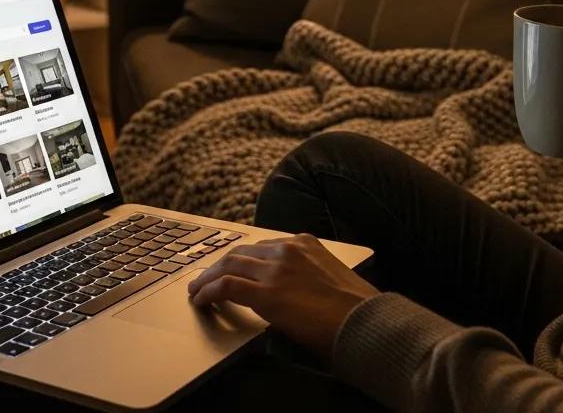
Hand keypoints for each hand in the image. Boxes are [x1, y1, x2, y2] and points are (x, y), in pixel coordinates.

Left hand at [187, 233, 378, 360]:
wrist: (364, 322)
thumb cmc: (354, 308)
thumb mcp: (329, 277)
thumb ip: (305, 274)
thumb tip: (289, 290)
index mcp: (304, 242)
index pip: (261, 247)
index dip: (241, 259)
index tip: (230, 268)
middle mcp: (288, 248)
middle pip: (240, 252)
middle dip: (219, 265)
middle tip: (205, 278)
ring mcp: (276, 268)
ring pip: (228, 265)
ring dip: (208, 277)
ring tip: (197, 290)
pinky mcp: (267, 292)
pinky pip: (226, 286)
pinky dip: (209, 291)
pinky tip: (201, 300)